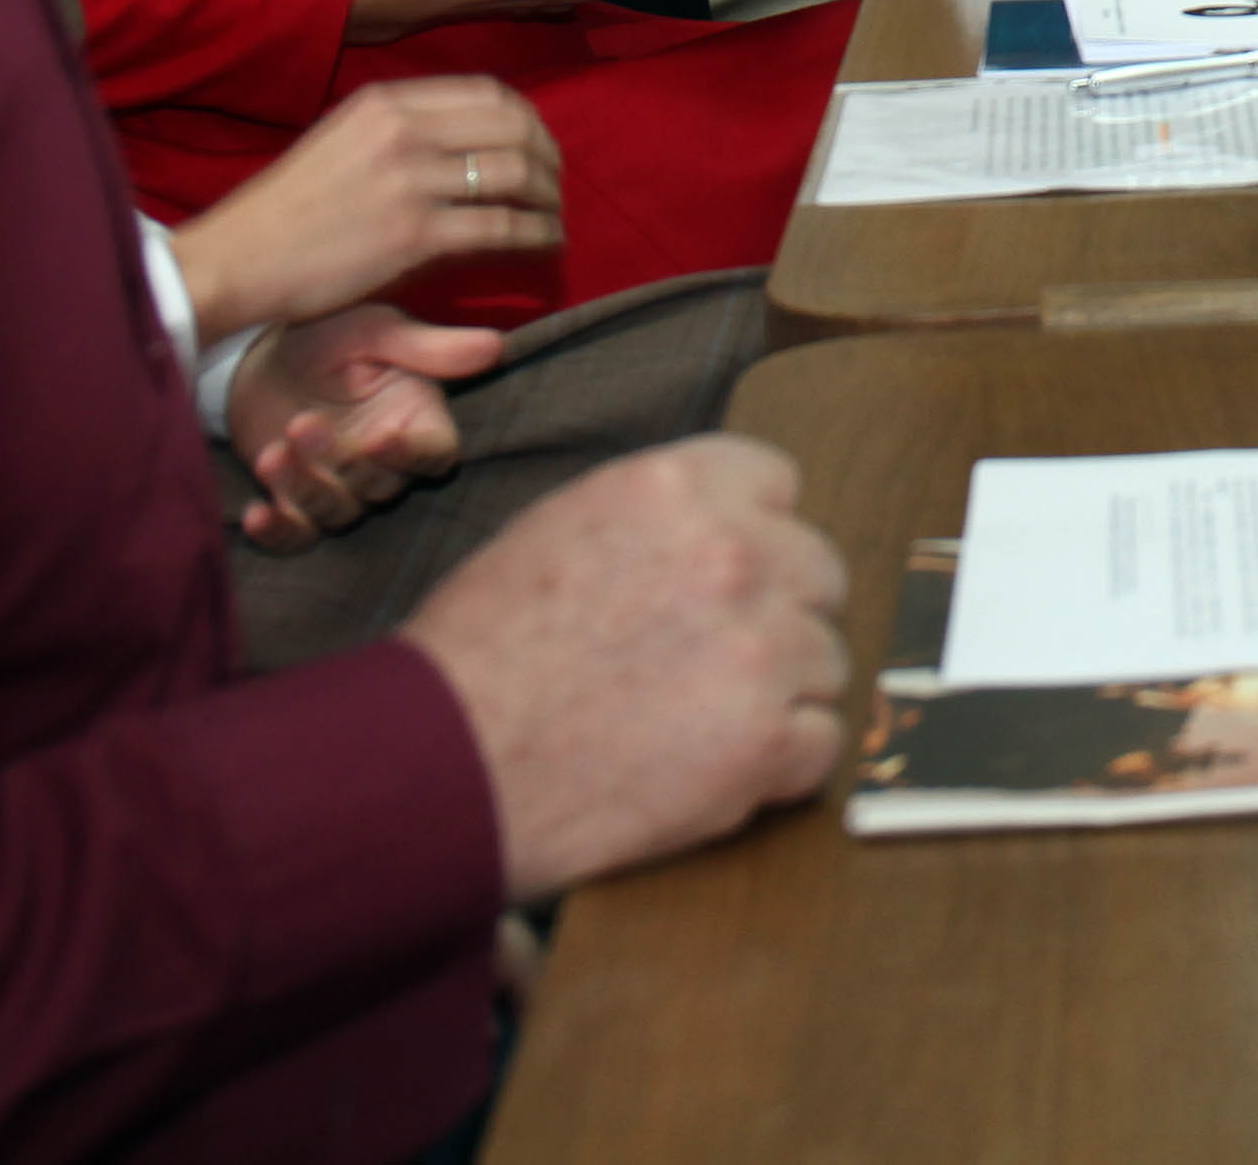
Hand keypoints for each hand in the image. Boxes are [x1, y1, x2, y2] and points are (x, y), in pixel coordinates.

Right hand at [173, 77, 565, 330]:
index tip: (539, 146)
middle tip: (555, 186)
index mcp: (386, 102)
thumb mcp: (343, 141)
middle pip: (515, 128)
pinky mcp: (413, 234)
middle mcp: (402, 131)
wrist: (234, 260)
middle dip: (548, 158)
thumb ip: (401, 131)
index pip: (490, 93)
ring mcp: (409, 181)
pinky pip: (502, 227)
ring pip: (516, 176)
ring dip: (548, 200)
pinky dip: (537, 236)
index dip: (528, 121)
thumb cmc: (287, 210)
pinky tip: (544, 245)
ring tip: (553, 219)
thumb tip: (470, 139)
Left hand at [224, 303, 500, 550]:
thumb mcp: (372, 331)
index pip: (435, 454)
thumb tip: (496, 346)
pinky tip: (256, 514)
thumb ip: (426, 347)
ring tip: (272, 454)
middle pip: (383, 488)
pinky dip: (278, 533)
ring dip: (306, 490)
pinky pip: (297, 536)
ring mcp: (341, 487)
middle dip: (341, 463)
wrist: (257, 358)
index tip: (377, 438)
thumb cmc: (326, 337)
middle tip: (303, 424)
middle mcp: (385, 461)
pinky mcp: (296, 505)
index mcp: (415, 418)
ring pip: (339, 513)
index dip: (412, 455)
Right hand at [403, 435, 851, 902]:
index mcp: (678, 487)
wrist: (433, 773)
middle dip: (771, 613)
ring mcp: (759, 649)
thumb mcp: (558, 531)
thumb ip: (660, 520)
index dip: (751, 533)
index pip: (777, 483)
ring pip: (824, 660)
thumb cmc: (476, 660)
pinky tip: (708, 771)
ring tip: (690, 722)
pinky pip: (820, 743)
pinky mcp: (765, 743)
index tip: (722, 575)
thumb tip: (728, 526)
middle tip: (703, 659)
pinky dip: (777, 768)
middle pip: (815, 571)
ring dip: (776, 693)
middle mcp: (734, 554)